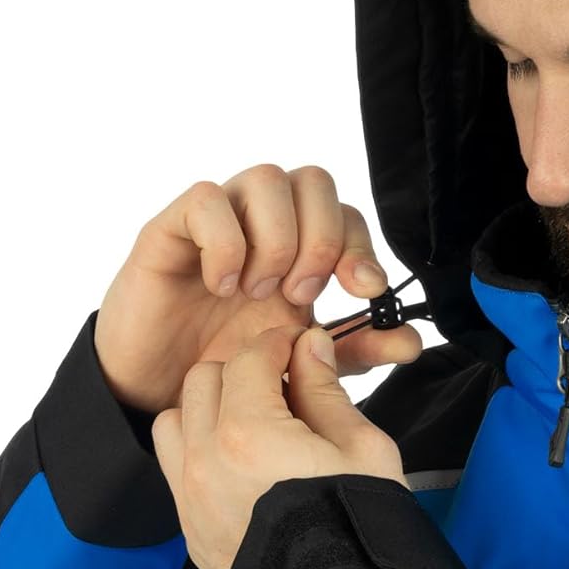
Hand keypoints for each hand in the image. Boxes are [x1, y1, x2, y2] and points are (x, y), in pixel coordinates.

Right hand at [94, 163, 423, 415]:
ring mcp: (218, 223)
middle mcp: (263, 227)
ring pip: (266, 179)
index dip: (361, 246)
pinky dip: (225, 243)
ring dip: (277, 240)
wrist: (158, 389)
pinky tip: (222, 287)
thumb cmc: (226, 367)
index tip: (362, 291)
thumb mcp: (302, 365)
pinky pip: (206, 199)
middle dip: (321, 240)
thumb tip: (410, 342)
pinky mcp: (170, 229)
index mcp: (300, 252)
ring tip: (258, 294)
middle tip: (301, 298)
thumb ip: (354, 350)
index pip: (346, 215)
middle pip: (313, 181)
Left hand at [151, 321, 405, 568]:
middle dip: (242, 372)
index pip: (251, 358)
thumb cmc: (363, 530)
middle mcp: (207, 460)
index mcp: (251, 433)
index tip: (301, 349)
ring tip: (253, 424)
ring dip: (210, 408)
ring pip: (177, 418)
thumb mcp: (363, 449)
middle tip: (282, 386)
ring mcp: (192, 496)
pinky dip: (199, 449)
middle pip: (206, 379)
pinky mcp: (190, 527)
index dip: (280, 345)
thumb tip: (311, 347)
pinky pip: (175, 466)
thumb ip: (326, 390)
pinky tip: (241, 462)